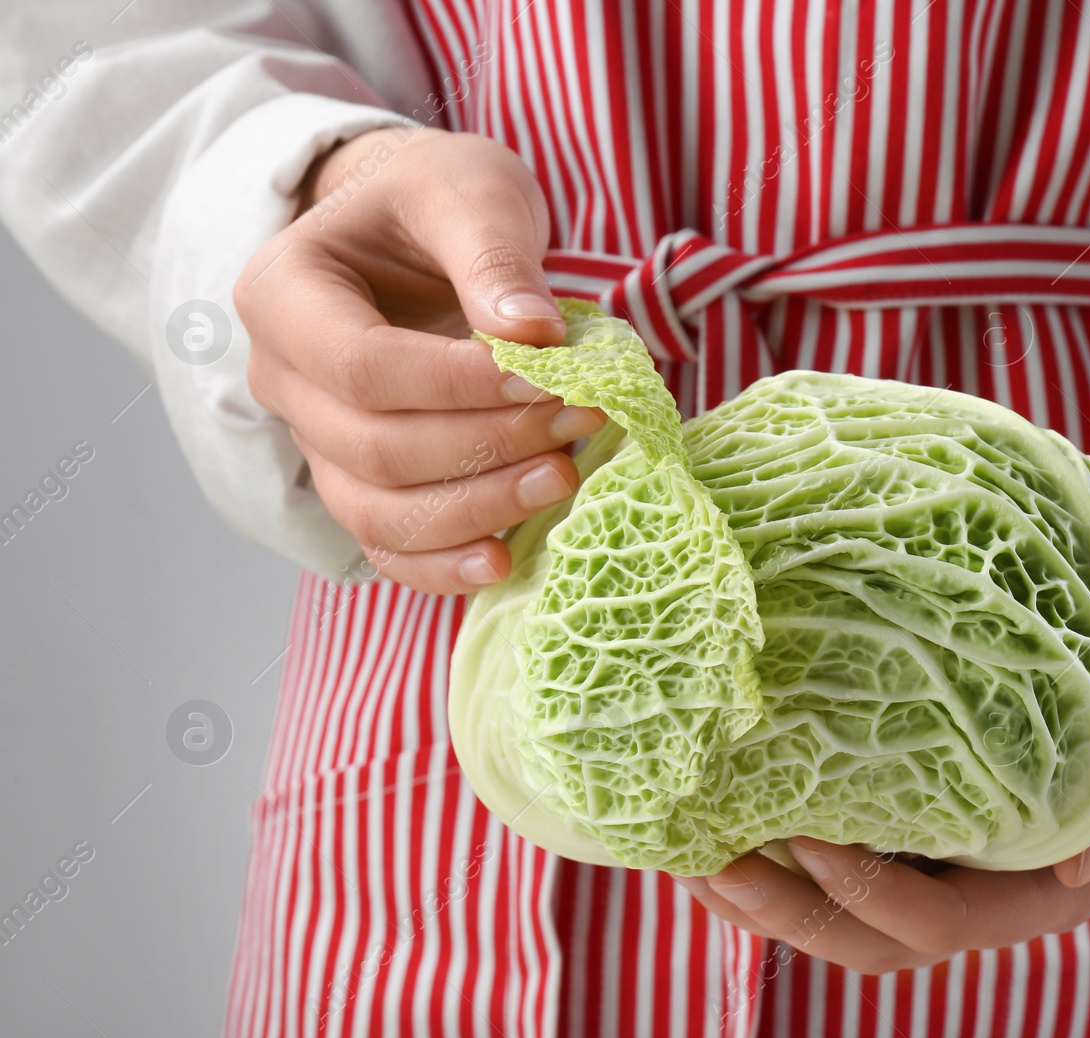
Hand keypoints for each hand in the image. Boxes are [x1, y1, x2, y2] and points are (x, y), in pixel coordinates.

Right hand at [235, 126, 605, 592]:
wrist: (417, 228)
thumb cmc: (436, 199)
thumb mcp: (468, 193)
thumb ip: (493, 255)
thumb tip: (531, 337)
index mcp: (284, 295)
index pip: (363, 365)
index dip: (458, 385)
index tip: (548, 377)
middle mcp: (282, 378)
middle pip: (374, 447)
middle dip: (486, 445)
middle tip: (580, 419)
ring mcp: (313, 439)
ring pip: (378, 510)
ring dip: (477, 507)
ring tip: (563, 476)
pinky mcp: (356, 482)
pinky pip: (386, 545)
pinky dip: (441, 566)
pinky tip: (504, 561)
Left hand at [679, 603, 1089, 974]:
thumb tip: (1083, 869)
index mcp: (1036, 892)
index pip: (935, 923)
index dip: (864, 893)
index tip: (802, 834)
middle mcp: (980, 891)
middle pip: (865, 936)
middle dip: (781, 911)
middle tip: (698, 861)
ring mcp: (947, 861)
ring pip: (841, 907)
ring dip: (762, 888)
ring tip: (686, 846)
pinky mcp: (923, 818)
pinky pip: (845, 849)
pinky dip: (781, 841)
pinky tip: (728, 803)